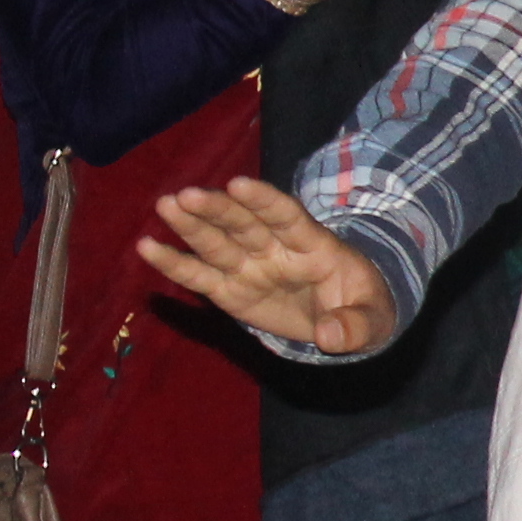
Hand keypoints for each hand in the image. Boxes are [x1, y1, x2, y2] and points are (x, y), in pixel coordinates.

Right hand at [137, 178, 400, 355]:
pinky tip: (147, 247)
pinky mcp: (230, 290)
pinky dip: (174, 264)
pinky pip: (200, 276)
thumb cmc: (362, 308)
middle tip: (185, 196)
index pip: (287, 217)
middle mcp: (276, 250)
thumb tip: (331, 336)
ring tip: (166, 206)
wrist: (347, 322)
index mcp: (314, 246)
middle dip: (218, 210)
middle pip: (244, 225)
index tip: (238, 184)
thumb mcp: (374, 320)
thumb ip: (356, 325)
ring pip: (217, 243)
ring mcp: (250, 268)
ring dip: (191, 226)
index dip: (264, 200)